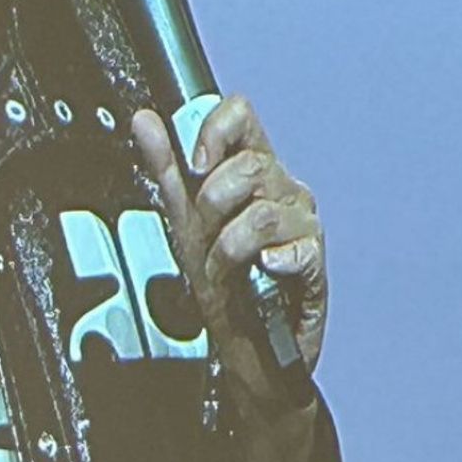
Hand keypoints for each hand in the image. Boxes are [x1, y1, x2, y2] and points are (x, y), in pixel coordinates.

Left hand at [131, 94, 327, 398]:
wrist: (244, 345)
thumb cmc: (224, 284)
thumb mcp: (185, 222)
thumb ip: (168, 169)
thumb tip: (146, 120)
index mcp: (254, 171)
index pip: (242, 117)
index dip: (214, 132)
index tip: (195, 167)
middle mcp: (284, 190)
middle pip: (251, 166)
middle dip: (214, 205)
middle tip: (208, 235)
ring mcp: (303, 224)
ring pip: (263, 212)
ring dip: (229, 247)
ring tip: (224, 268)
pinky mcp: (315, 261)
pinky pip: (292, 247)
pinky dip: (267, 262)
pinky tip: (261, 273)